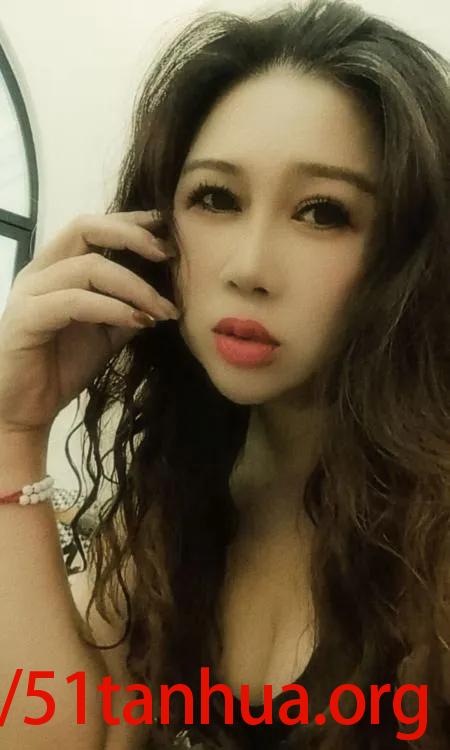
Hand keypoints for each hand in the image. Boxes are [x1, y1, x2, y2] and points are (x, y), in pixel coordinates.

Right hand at [0, 210, 178, 435]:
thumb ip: (128, 307)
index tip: (169, 231)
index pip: (93, 227)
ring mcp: (29, 292)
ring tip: (163, 310)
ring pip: (88, 268)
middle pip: (85, 228)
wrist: (26, 410)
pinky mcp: (26, 318)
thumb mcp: (107, 333)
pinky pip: (75, 301)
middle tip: (168, 255)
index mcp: (56, 267)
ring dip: (134, 286)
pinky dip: (112, 308)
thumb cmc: (62, 367)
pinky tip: (138, 322)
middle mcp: (40, 271)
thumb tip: (165, 293)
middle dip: (132, 236)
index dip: (131, 223)